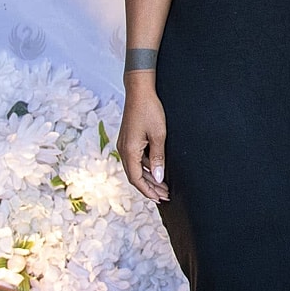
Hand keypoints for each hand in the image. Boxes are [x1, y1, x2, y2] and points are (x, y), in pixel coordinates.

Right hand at [118, 76, 168, 201]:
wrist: (139, 91)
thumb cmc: (149, 110)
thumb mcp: (158, 135)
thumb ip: (158, 158)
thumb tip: (159, 177)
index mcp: (129, 151)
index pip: (136, 179)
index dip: (148, 191)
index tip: (160, 199)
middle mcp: (123, 150)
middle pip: (135, 176)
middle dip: (150, 188)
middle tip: (165, 195)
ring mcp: (125, 145)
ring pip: (136, 168)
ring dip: (149, 178)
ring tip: (164, 186)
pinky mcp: (128, 140)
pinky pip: (136, 159)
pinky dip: (146, 167)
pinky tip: (157, 170)